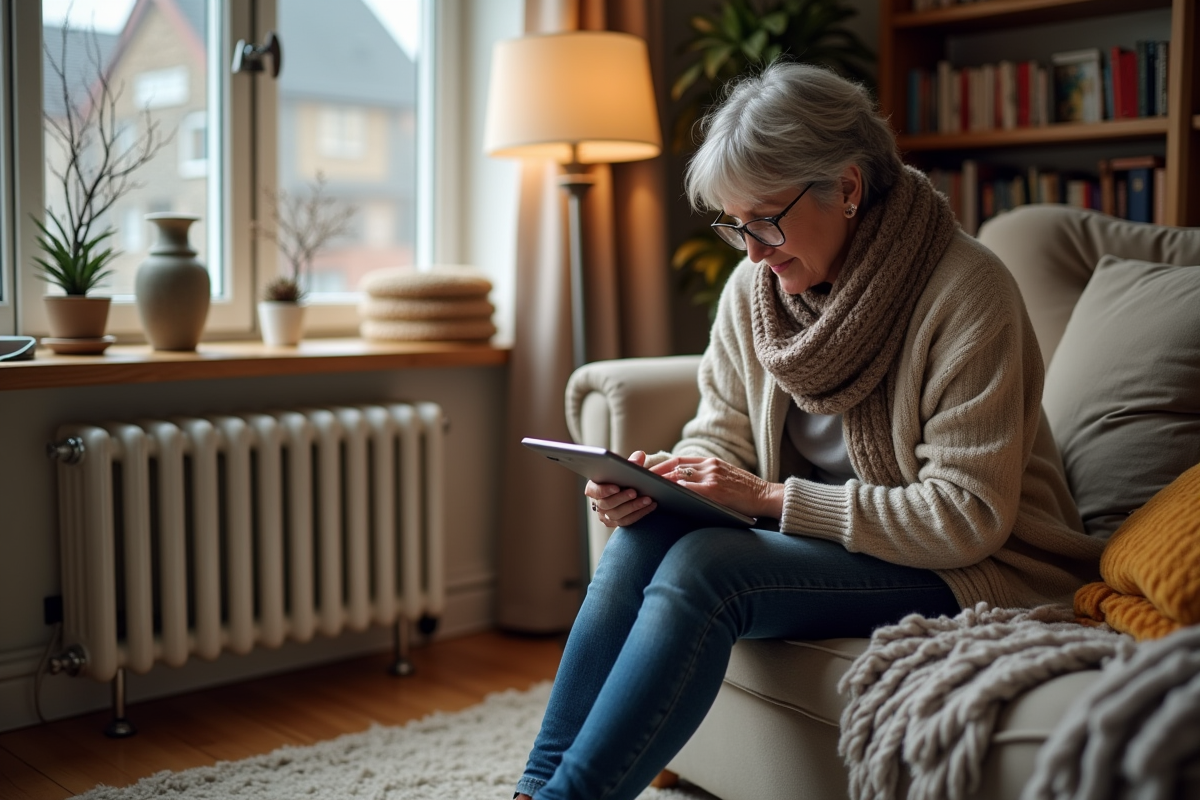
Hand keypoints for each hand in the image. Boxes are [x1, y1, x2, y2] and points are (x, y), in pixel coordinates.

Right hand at [585, 450, 657, 527]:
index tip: (616, 487)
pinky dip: (640, 513)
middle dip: (621, 498)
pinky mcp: (617, 522)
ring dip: (633, 507)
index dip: (604, 490)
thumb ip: (631, 462)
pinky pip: (628, 521)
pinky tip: (651, 506)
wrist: (629, 488)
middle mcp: (598, 503)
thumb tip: (640, 456)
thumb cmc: (622, 476)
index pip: (593, 490)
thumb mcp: (625, 468)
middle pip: (606, 504)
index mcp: (594, 487)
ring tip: (647, 499)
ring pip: (617, 515)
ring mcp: (606, 515)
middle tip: (634, 492)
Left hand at [653, 456, 783, 519]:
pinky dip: (676, 491)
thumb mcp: (726, 476)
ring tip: (647, 490)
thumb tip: (684, 484)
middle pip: (674, 468)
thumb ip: (707, 476)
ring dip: (661, 484)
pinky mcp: (715, 490)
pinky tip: (665, 496)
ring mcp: (712, 477)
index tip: (647, 472)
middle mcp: (710, 466)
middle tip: (640, 481)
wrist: (767, 495)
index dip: (661, 466)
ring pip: (679, 478)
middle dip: (655, 475)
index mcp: (711, 462)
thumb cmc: (746, 491)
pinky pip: (690, 490)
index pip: (679, 461)